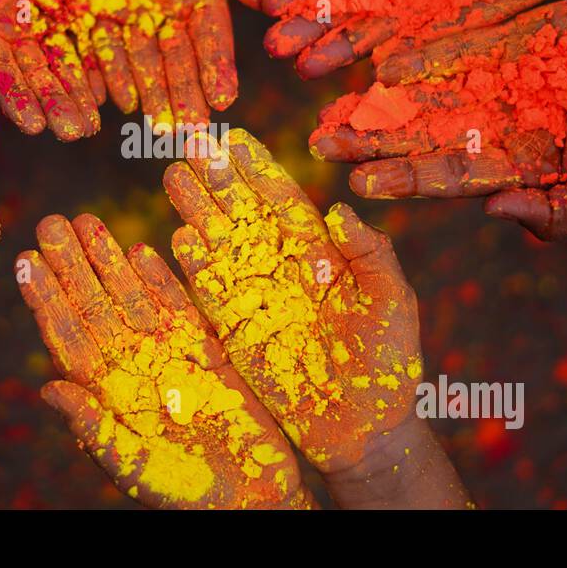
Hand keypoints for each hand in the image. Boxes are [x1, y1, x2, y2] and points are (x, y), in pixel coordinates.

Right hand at [0, 0, 101, 140]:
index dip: (16, 98)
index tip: (34, 125)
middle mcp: (13, 33)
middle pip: (35, 76)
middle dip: (54, 105)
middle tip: (75, 133)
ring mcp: (45, 22)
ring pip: (64, 65)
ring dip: (78, 96)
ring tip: (95, 125)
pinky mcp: (73, 6)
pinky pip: (89, 40)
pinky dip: (99, 64)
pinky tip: (115, 87)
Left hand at [17, 213, 313, 508]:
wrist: (252, 500)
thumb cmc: (186, 496)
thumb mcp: (134, 467)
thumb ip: (95, 428)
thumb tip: (49, 388)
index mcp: (107, 394)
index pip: (69, 336)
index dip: (47, 299)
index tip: (26, 261)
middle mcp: (132, 369)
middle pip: (96, 306)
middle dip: (73, 264)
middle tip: (52, 222)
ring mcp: (169, 358)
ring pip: (133, 299)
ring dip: (110, 261)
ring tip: (88, 221)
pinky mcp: (208, 354)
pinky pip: (180, 309)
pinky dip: (162, 281)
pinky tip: (142, 250)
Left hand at [39, 0, 268, 125]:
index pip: (211, 40)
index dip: (217, 69)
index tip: (224, 99)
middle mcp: (167, 17)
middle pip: (176, 61)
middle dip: (183, 96)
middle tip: (190, 131)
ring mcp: (129, 19)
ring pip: (139, 62)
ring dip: (148, 94)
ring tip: (156, 125)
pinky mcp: (92, 13)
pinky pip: (97, 48)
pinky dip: (104, 73)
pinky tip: (111, 101)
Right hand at [163, 128, 420, 473]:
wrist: (364, 430)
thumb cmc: (388, 364)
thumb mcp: (392, 303)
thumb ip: (372, 256)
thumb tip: (339, 209)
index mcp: (321, 253)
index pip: (282, 200)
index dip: (257, 169)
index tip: (234, 137)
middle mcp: (282, 268)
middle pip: (242, 213)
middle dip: (217, 178)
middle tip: (191, 141)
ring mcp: (255, 299)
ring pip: (220, 245)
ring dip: (196, 211)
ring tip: (174, 176)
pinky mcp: (236, 334)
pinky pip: (210, 295)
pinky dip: (193, 268)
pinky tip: (177, 238)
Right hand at [263, 0, 566, 77]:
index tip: (271, 3)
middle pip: (364, 0)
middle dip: (321, 24)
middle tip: (277, 51)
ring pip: (396, 24)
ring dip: (353, 48)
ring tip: (308, 72)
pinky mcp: (501, 3)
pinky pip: (449, 35)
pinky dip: (414, 54)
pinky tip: (377, 73)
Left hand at [310, 0, 566, 239]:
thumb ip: (561, 209)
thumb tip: (494, 216)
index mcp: (520, 168)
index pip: (448, 178)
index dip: (403, 181)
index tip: (357, 184)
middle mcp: (498, 126)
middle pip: (420, 137)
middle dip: (370, 141)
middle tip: (318, 142)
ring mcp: (500, 80)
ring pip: (426, 93)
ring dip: (379, 102)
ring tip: (330, 104)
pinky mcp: (511, 37)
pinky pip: (456, 47)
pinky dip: (420, 56)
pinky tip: (380, 63)